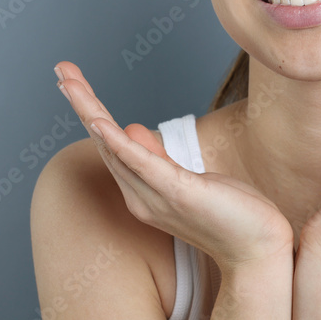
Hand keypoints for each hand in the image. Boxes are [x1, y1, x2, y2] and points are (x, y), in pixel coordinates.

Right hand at [54, 61, 294, 270]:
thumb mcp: (190, 180)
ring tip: (69, 82)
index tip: (74, 81)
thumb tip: (132, 129)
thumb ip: (160, 160)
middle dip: (82, 102)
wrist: (259, 251)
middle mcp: (141, 196)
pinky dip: (119, 143)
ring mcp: (157, 197)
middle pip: (104, 141)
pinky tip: (99, 123)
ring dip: (90, 111)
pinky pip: (142, 165)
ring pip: (114, 147)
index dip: (91, 111)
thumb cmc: (230, 215)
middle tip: (61, 68)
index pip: (111, 145)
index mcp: (143, 192)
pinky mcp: (179, 194)